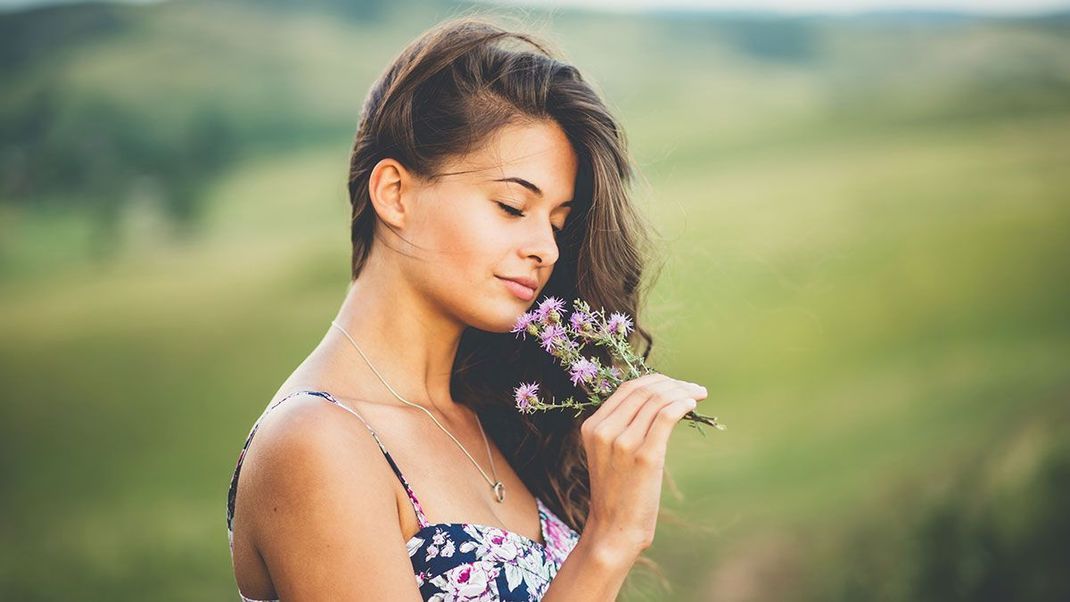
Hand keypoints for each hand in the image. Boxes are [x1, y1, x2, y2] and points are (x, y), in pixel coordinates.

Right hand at [579, 372, 707, 558]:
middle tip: (693, 388)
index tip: (675, 384)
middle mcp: (605, 430)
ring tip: (698, 395)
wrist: (614, 529)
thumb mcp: (607, 454)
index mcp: (592, 427)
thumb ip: (620, 428)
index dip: (655, 380)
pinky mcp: (645, 456)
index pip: (627, 388)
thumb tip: (655, 403)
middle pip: (643, 390)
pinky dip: (682, 405)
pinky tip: (692, 405)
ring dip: (682, 392)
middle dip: (672, 383)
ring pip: (657, 400)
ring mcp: (623, 443)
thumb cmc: (616, 493)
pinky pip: (666, 417)